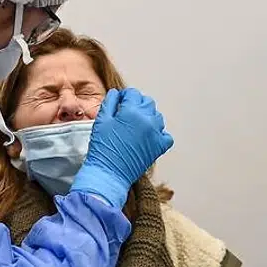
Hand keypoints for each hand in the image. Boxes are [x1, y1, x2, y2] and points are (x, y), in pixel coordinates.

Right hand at [71, 88, 173, 206]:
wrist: (109, 173)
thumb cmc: (103, 148)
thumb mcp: (101, 121)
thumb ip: (110, 103)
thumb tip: (117, 94)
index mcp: (132, 111)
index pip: (133, 93)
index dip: (125, 96)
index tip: (120, 101)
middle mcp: (148, 120)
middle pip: (147, 103)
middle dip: (137, 104)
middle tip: (127, 113)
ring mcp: (156, 134)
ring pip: (157, 117)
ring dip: (148, 117)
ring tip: (136, 125)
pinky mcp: (159, 147)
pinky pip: (165, 135)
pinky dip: (159, 134)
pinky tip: (148, 137)